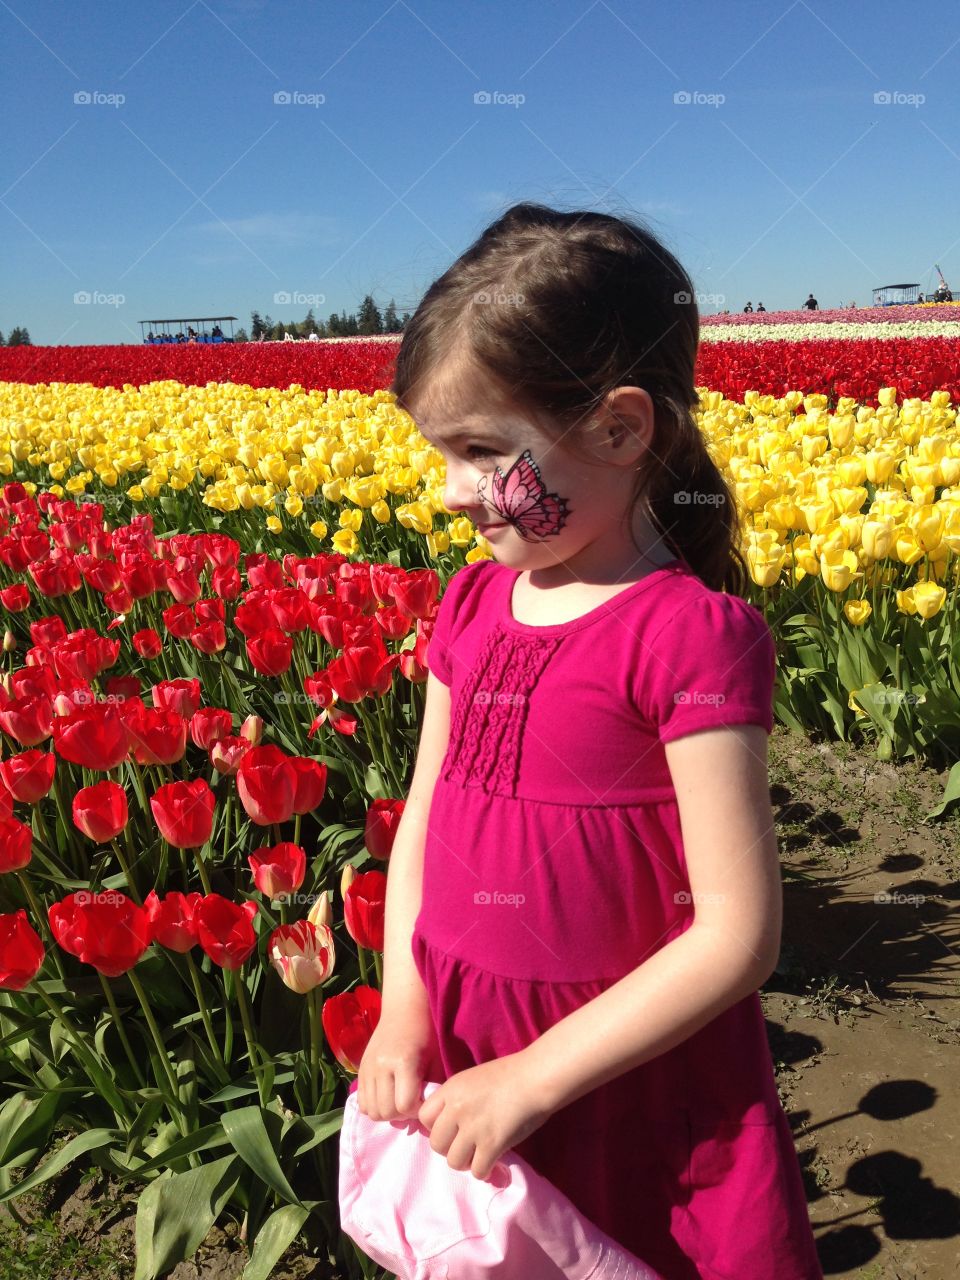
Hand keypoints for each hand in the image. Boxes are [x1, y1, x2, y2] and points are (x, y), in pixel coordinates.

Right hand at [357, 1009, 441, 1122]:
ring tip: (399, 1100)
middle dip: (401, 1115)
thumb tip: (426, 1117)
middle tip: (412, 1103)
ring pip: (371, 1111)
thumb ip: (431, 1090)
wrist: (404, 1009)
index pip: (404, 1106)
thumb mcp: (436, 1060)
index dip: (416, 1111)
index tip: (423, 1101)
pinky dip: (374, 1106)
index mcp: (403, 1062)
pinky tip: (387, 1096)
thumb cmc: (426, 1033)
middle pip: (385, 1112)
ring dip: (386, 1112)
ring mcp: (367, 1068)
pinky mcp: (360, 1070)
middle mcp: (381, 1066)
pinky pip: (361, 1103)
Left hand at [416, 1052, 551, 1181]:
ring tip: (480, 1155)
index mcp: (451, 1089)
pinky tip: (494, 1162)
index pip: (424, 1117)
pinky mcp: (492, 1144)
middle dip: (450, 1148)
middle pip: (436, 1144)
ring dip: (466, 1162)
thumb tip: (450, 1125)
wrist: (536, 1077)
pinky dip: (485, 1171)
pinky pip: (477, 1171)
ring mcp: (473, 1128)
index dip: (436, 1126)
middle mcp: (457, 1109)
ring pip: (454, 1162)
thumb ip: (458, 1099)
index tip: (452, 1129)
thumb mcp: (474, 1079)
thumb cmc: (511, 1074)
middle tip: (467, 1146)